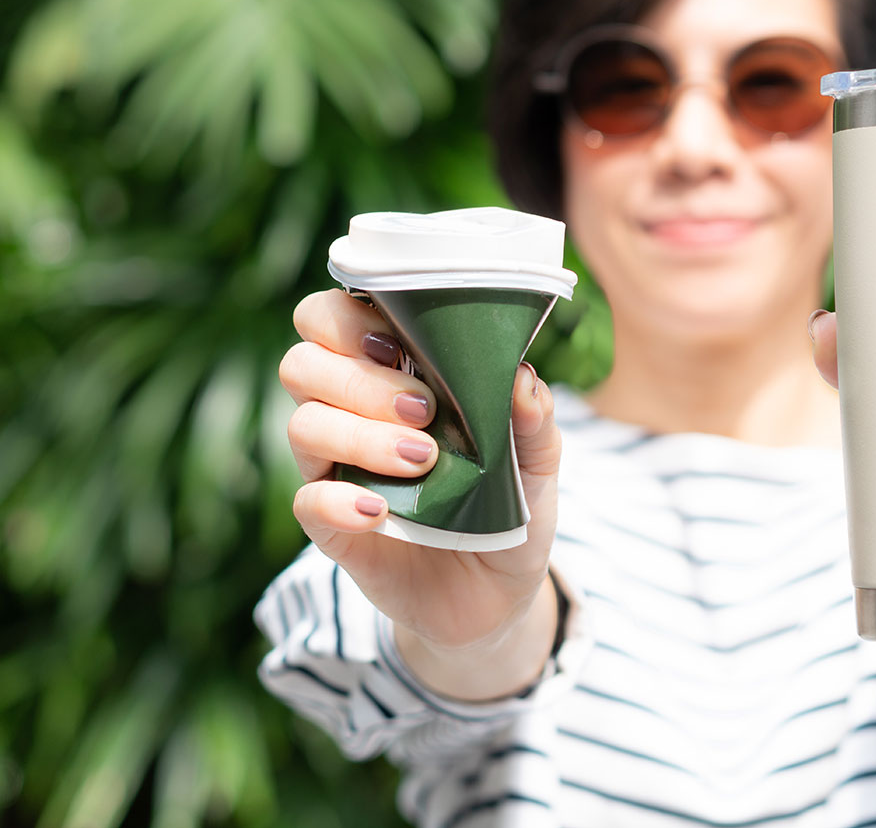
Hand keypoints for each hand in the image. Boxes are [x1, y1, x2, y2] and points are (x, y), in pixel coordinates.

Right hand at [279, 289, 561, 698]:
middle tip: (424, 408)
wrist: (499, 593)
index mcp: (394, 375)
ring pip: (303, 423)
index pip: (334, 318)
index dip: (350, 317)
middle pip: (303, 361)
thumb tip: (521, 376)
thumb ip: (535, 419)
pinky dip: (339, 500)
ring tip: (422, 460)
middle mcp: (352, 413)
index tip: (401, 342)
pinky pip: (308, 500)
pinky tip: (379, 511)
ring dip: (360, 433)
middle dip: (359, 376)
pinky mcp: (333, 527)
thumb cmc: (510, 507)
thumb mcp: (539, 463)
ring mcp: (337, 468)